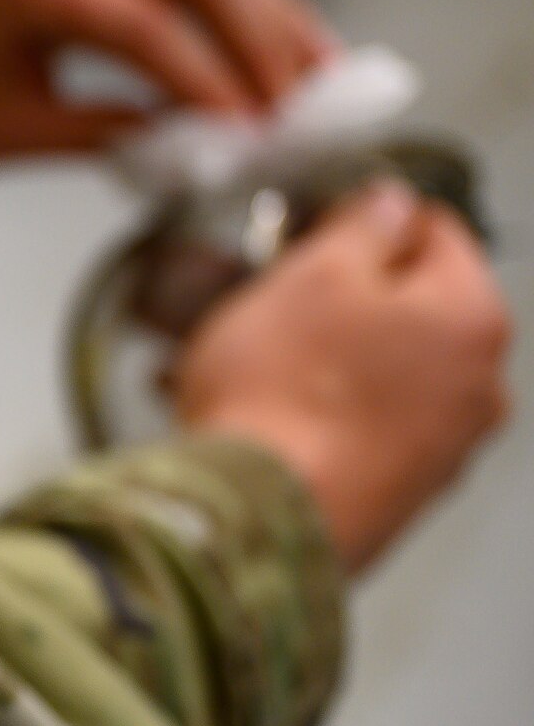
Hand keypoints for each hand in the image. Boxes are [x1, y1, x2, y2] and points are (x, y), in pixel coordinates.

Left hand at [0, 0, 334, 159]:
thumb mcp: (6, 132)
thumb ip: (105, 135)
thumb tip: (203, 151)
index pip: (143, 23)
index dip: (209, 80)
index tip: (255, 133)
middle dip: (263, 39)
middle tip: (304, 108)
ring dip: (270, 13)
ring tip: (316, 79)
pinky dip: (241, 1)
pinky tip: (282, 46)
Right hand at [176, 183, 512, 571]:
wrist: (256, 519)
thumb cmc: (283, 398)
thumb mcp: (314, 273)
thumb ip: (364, 226)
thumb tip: (388, 206)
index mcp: (473, 318)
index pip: (434, 228)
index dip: (364, 221)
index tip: (313, 233)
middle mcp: (479, 389)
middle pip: (408, 310)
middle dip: (339, 301)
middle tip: (271, 306)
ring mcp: (441, 451)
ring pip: (379, 374)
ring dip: (320, 362)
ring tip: (247, 370)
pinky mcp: (396, 498)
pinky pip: (357, 431)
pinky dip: (313, 417)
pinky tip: (259, 419)